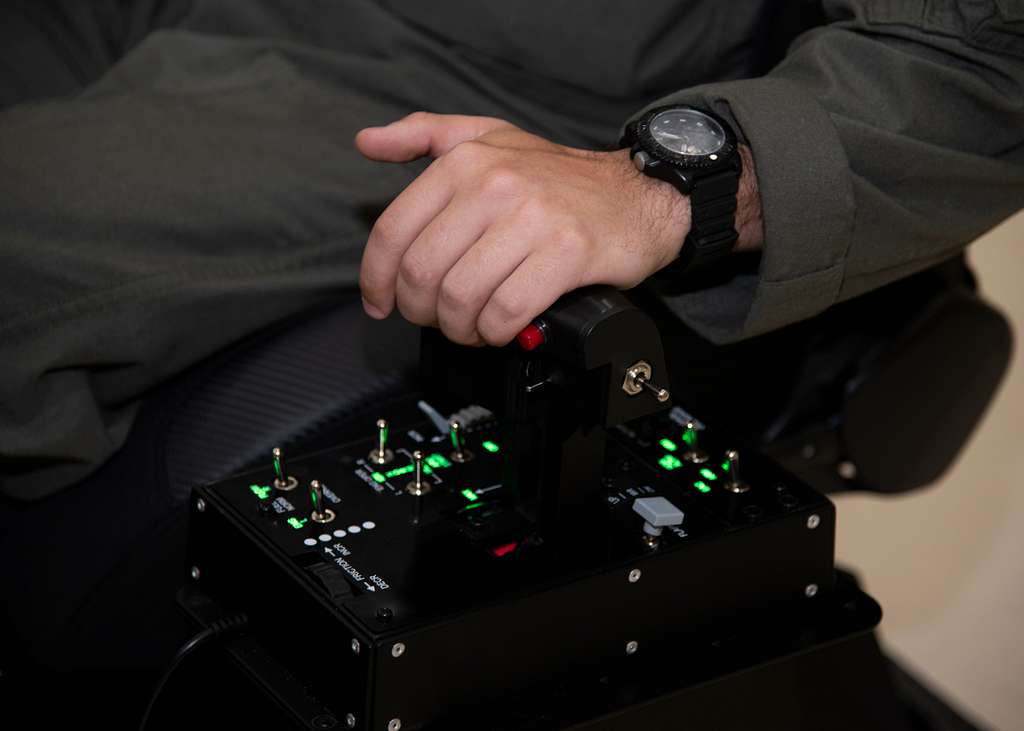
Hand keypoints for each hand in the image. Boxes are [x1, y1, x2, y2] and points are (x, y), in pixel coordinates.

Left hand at [355, 112, 692, 345]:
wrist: (639, 194)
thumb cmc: (560, 177)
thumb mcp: (490, 139)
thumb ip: (425, 135)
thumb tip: (368, 141)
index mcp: (465, 161)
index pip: (394, 232)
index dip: (377, 280)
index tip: (381, 304)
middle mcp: (494, 185)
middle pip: (423, 274)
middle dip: (422, 312)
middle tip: (438, 319)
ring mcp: (532, 219)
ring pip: (461, 298)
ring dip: (461, 328)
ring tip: (473, 327)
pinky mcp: (566, 254)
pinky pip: (507, 312)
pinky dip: (497, 333)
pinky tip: (503, 329)